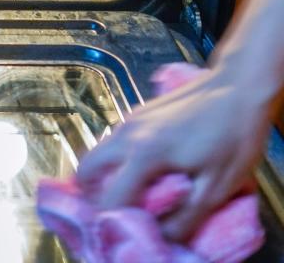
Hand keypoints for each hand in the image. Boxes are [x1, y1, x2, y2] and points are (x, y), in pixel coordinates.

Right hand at [76, 65, 272, 241]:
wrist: (237, 86)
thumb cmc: (232, 135)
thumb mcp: (217, 186)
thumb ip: (185, 217)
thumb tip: (163, 237)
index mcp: (142, 154)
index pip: (110, 197)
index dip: (115, 221)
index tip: (128, 233)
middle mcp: (126, 135)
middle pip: (86, 170)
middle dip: (93, 195)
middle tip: (115, 214)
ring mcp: (129, 120)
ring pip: (98, 154)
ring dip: (105, 178)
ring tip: (131, 196)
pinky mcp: (137, 113)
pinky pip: (114, 143)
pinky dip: (117, 162)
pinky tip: (144, 171)